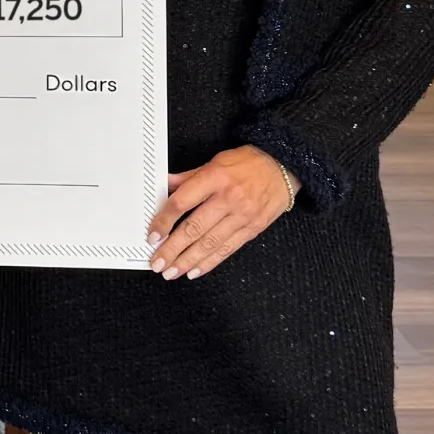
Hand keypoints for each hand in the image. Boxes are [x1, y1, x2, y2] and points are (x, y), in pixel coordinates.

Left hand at [148, 146, 297, 280]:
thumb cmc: (247, 163)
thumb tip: (164, 185)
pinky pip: (227, 249)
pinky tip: (194, 270)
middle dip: (172, 249)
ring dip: (187, 261)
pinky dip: (209, 262)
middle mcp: (228, 198)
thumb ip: (189, 177)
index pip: (182, 203)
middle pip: (194, 228)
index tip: (152, 235)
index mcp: (214, 178)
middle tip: (157, 262)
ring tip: (171, 272)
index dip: (164, 221)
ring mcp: (242, 216)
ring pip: (210, 243)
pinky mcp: (252, 229)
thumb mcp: (214, 161)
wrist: (281, 167)